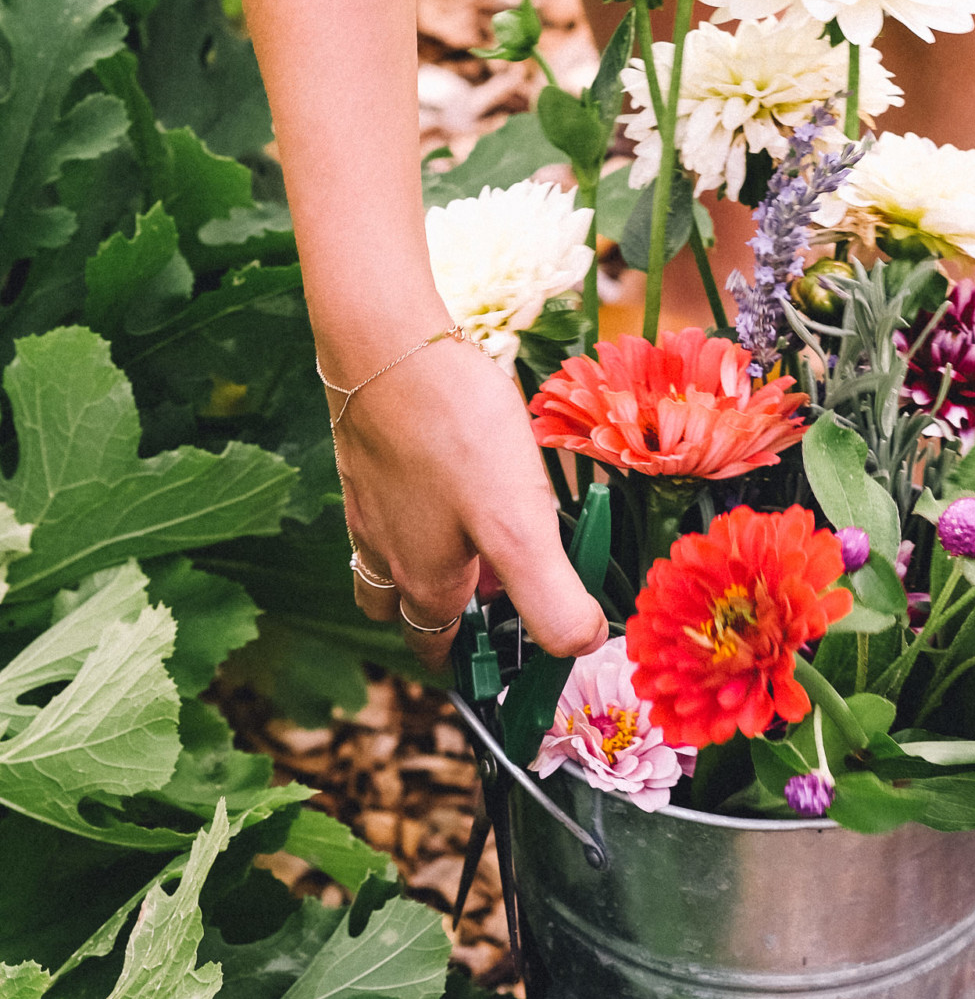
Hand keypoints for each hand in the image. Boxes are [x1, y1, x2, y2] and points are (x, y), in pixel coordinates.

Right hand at [329, 329, 607, 670]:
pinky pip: (389, 498)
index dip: (468, 657)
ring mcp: (369, 497)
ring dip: (425, 555)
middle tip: (491, 591)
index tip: (496, 657)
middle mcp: (385, 545)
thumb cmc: (452, 431)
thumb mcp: (517, 524)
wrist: (385, 341)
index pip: (434, 642)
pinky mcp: (368, 450)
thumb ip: (549, 594)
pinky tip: (453, 466)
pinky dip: (418, 503)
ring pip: (388, 550)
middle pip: (403, 602)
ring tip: (477, 530)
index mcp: (422, 577)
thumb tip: (583, 646)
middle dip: (442, 609)